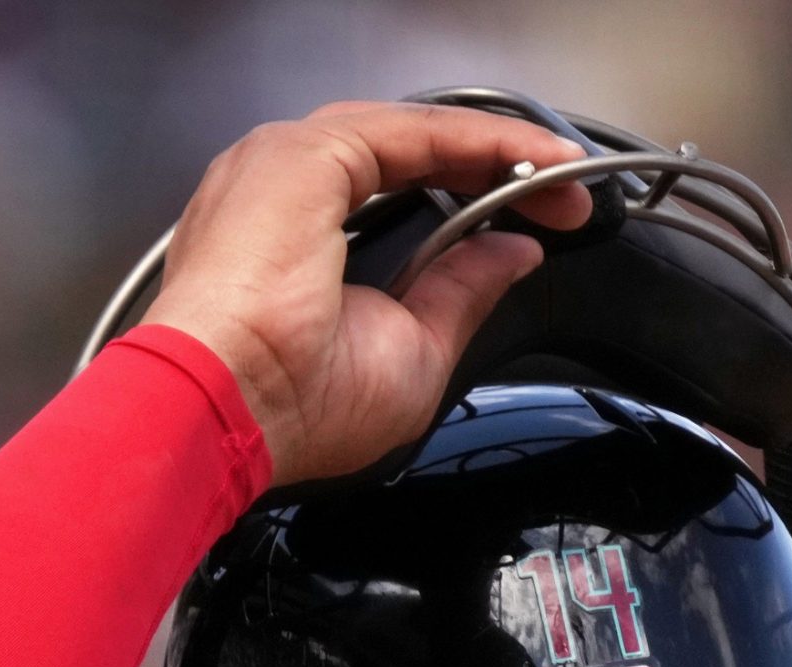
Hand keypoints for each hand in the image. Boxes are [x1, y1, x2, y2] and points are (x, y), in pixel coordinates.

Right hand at [140, 100, 592, 487]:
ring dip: (496, 150)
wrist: (225, 410)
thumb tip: (512, 255)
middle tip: (567, 196)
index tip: (546, 220)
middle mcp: (285, 188)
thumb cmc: (288, 406)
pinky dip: (480, 142)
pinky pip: (415, 132)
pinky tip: (528, 161)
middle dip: (497, 169)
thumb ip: (459, 292)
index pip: (400, 192)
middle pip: (411, 154)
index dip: (478, 200)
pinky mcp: (306, 153)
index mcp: (294, 237)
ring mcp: (290, 162)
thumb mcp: (410, 352)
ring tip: (560, 176)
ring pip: (415, 134)